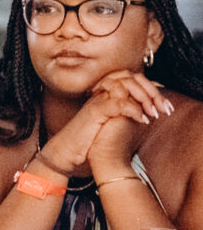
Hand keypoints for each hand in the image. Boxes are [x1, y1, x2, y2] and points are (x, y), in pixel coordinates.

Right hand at [36, 71, 168, 173]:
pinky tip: (143, 120)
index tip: (163, 105)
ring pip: (126, 86)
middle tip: (164, 108)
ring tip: (155, 113)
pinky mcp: (94, 112)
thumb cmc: (86, 141)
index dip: (150, 89)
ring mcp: (97, 100)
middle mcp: (100, 93)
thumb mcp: (109, 123)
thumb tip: (147, 110)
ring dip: (145, 98)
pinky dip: (135, 110)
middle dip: (151, 91)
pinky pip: (119, 103)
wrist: (65, 152)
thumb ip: (125, 112)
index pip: (131, 78)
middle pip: (131, 77)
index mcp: (104, 94)